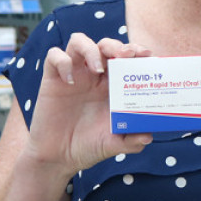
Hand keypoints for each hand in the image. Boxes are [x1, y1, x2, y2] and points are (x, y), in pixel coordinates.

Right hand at [26, 33, 152, 175]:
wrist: (58, 158)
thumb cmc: (88, 147)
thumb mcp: (113, 145)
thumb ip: (131, 142)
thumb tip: (148, 137)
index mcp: (112, 85)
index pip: (125, 58)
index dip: (135, 51)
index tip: (146, 54)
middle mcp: (93, 76)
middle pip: (105, 45)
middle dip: (116, 45)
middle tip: (126, 55)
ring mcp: (72, 75)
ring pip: (78, 41)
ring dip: (90, 48)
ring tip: (97, 68)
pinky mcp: (52, 80)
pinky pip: (53, 57)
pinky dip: (62, 61)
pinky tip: (69, 80)